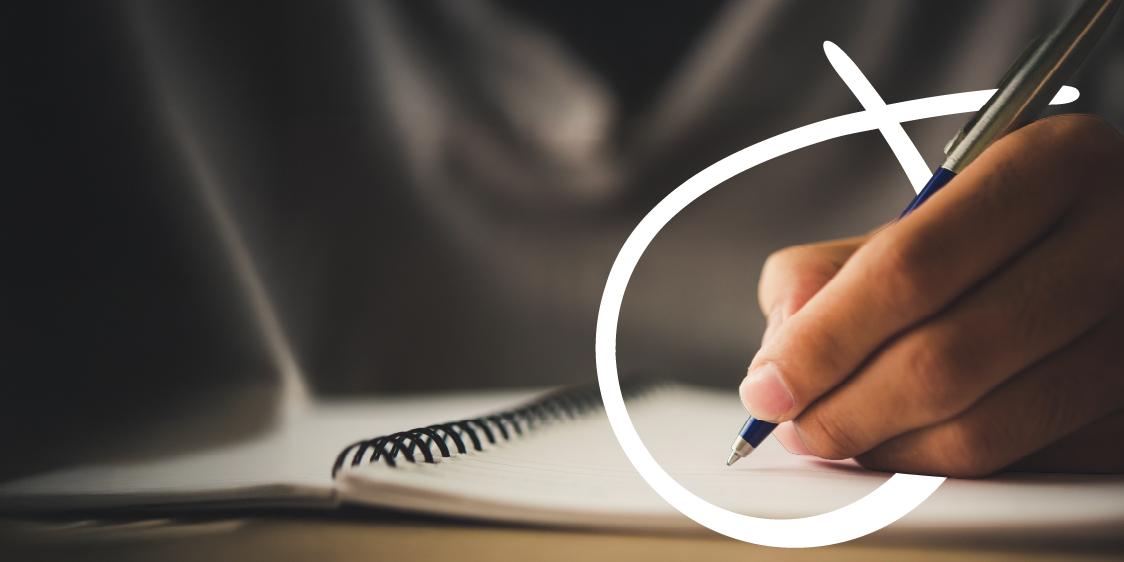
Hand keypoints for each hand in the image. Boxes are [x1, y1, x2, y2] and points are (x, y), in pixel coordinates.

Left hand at [740, 114, 1123, 476]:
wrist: (1117, 237)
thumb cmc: (1001, 226)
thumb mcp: (918, 212)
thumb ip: (829, 271)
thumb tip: (777, 357)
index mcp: (1049, 165)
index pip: (910, 269)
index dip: (823, 341)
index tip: (765, 386)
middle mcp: (1113, 242)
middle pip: (944, 360)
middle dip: (843, 410)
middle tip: (793, 425)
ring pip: (984, 428)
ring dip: (885, 448)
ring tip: (837, 433)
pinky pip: (1019, 461)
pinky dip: (939, 464)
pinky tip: (903, 442)